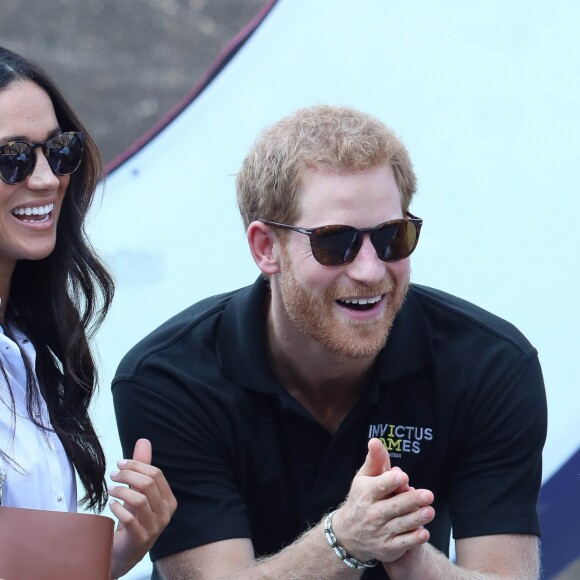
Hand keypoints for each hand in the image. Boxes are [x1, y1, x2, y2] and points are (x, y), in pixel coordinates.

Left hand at [108, 439, 176, 578]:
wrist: (127, 552)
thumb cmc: (134, 517)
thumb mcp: (139, 491)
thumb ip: (142, 467)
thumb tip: (143, 441)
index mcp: (169, 500)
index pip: (156, 474)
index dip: (137, 465)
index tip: (120, 463)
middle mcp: (166, 513)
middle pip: (148, 484)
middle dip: (128, 475)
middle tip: (113, 474)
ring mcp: (155, 528)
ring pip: (139, 500)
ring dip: (121, 490)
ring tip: (111, 489)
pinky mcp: (140, 539)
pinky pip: (129, 519)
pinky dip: (118, 508)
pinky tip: (111, 505)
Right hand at [331, 438, 434, 563]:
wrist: (348, 535)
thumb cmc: (361, 499)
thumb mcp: (363, 478)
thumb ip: (375, 460)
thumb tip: (375, 440)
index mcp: (366, 493)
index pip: (380, 487)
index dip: (391, 482)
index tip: (403, 477)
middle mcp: (372, 513)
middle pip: (394, 506)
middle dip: (411, 500)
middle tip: (428, 495)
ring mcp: (380, 532)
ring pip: (401, 524)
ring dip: (416, 518)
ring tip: (430, 511)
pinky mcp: (388, 548)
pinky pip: (403, 543)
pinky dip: (413, 538)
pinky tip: (424, 532)